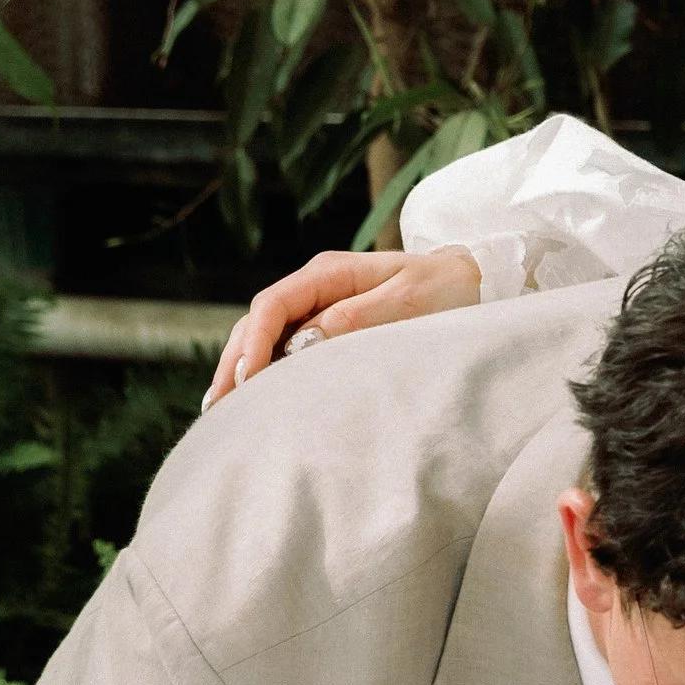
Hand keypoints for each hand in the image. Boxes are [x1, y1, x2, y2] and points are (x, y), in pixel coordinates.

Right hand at [202, 244, 480, 409]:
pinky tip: (253, 400)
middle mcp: (315, 286)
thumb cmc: (443, 289)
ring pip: (265, 335)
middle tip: (216, 407)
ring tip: (221, 410)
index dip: (254, 343)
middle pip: (257, 321)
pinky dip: (265, 371)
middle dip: (234, 362)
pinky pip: (285, 346)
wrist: (468, 280)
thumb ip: (359, 317)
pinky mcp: (327, 326)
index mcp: (329, 273)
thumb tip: (307, 339)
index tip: (245, 380)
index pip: (273, 305)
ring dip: (241, 369)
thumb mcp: (408, 301)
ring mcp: (318, 305)